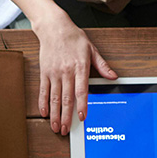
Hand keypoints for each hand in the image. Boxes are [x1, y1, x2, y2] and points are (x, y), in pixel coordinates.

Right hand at [34, 12, 116, 134]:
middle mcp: (66, 71)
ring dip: (54, 114)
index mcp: (79, 67)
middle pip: (65, 98)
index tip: (82, 117)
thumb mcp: (91, 49)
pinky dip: (43, 103)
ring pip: (54, 98)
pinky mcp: (44, 73)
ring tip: (55, 126)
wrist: (54, 27)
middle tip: (66, 130)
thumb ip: (102, 65)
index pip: (81, 90)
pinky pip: (43, 91)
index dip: (81, 105)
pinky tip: (44, 113)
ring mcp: (53, 73)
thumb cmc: (73, 37)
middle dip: (65, 116)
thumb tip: (113, 76)